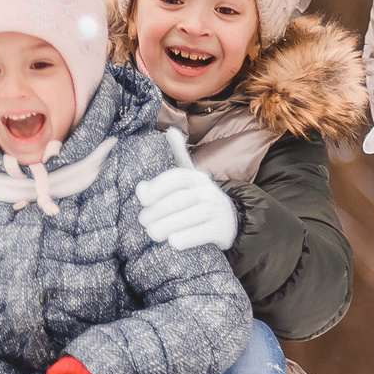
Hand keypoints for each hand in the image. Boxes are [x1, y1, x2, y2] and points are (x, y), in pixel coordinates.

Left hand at [133, 130, 237, 250]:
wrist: (230, 220)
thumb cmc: (199, 197)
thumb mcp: (191, 176)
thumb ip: (177, 157)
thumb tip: (170, 131)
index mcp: (196, 177)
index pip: (175, 177)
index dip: (156, 187)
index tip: (142, 198)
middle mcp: (208, 190)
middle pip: (179, 200)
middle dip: (157, 211)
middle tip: (143, 221)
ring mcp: (216, 210)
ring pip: (189, 217)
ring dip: (166, 226)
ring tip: (152, 233)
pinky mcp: (220, 229)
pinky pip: (201, 233)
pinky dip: (185, 238)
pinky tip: (173, 241)